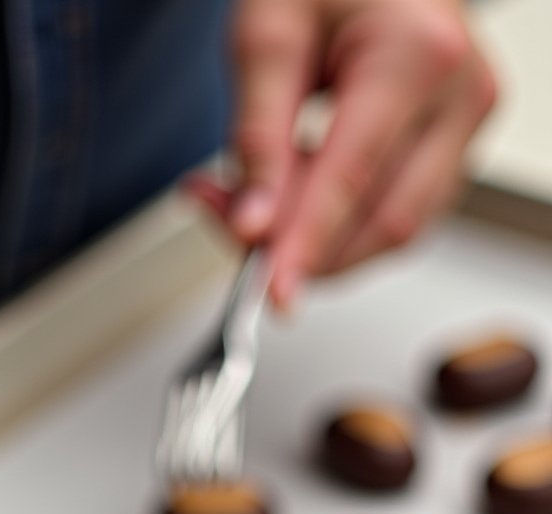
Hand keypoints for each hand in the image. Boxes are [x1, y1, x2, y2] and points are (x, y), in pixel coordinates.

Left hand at [189, 0, 495, 307]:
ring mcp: (466, 124)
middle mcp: (460, 93)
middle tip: (230, 223)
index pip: (354, 181)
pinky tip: (297, 193)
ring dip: (319, 241)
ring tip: (257, 196)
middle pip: (384, 223)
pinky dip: (340, 226)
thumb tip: (252, 226)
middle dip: (304, 248)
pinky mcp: (457, 148)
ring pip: (395, 232)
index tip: (274, 295)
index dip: (308, 248)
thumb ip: (256, 135)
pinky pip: (398, 215)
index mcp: (416, 54)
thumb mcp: (266, 35)